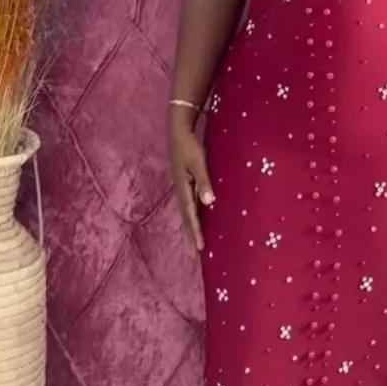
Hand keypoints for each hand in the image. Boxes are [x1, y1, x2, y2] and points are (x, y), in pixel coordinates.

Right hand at [168, 122, 213, 251]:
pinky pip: (188, 203)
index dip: (195, 232)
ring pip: (186, 212)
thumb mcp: (198, 162)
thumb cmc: (189, 145)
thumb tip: (209, 202)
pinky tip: (195, 218)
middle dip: (189, 235)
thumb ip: (204, 181)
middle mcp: (180, 190)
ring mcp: (181, 186)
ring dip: (190, 227)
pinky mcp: (184, 181)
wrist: (177, 130)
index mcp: (183, 188)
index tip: (199, 249)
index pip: (190, 215)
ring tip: (192, 243)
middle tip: (192, 255)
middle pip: (185, 217)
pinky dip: (191, 215)